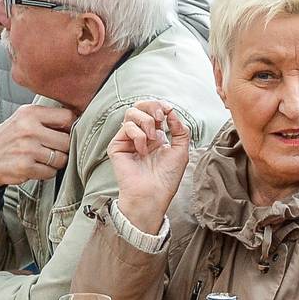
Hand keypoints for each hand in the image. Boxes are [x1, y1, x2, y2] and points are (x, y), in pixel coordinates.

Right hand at [0, 103, 78, 187]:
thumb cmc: (10, 137)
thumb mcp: (24, 118)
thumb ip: (47, 118)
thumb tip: (80, 121)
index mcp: (30, 113)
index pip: (67, 117)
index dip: (72, 126)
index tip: (66, 132)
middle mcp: (29, 129)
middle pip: (67, 140)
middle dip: (64, 147)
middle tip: (54, 148)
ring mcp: (27, 149)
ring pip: (61, 158)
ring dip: (56, 161)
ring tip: (43, 157)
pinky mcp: (25, 167)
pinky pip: (51, 172)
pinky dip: (47, 172)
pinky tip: (36, 166)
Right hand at [106, 99, 193, 230]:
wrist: (153, 194)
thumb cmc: (166, 177)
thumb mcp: (181, 151)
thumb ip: (180, 130)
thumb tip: (172, 113)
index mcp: (155, 135)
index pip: (153, 111)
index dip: (160, 105)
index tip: (169, 110)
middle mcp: (141, 135)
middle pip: (139, 106)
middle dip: (152, 107)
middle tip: (160, 118)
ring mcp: (128, 140)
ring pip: (131, 113)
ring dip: (146, 121)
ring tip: (154, 138)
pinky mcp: (117, 146)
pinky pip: (126, 127)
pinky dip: (138, 135)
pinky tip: (142, 151)